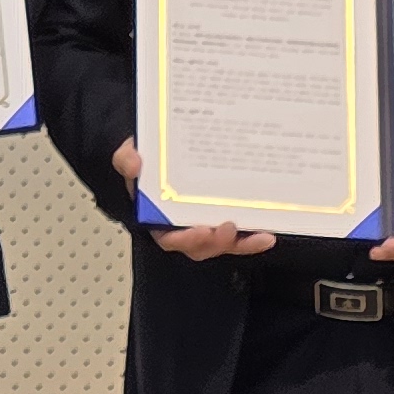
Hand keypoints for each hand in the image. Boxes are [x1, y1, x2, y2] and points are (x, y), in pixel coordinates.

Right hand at [116, 137, 273, 261]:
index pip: (168, 237)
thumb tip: (134, 163)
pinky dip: (252, 238)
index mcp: (157, 218)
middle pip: (200, 246)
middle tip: (227, 229)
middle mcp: (183, 225)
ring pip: (223, 243)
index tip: (198, 230)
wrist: (163, 147)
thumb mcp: (130, 153)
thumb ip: (126, 158)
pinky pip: (239, 234)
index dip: (184, 239)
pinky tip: (267, 235)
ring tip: (258, 236)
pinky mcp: (224, 217)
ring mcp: (206, 223)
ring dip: (241, 244)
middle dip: (216, 243)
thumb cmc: (147, 157)